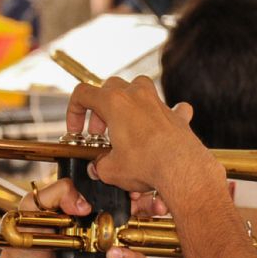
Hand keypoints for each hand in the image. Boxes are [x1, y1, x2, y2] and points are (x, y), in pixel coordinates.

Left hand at [0, 178, 150, 257]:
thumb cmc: (28, 243)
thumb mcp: (33, 207)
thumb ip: (57, 193)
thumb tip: (84, 204)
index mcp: (93, 210)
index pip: (121, 194)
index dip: (135, 191)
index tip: (136, 192)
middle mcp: (106, 231)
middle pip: (142, 218)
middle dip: (153, 212)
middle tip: (154, 211)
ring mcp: (110, 255)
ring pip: (141, 253)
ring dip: (133, 255)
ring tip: (112, 254)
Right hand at [66, 76, 224, 194]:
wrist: (182, 170)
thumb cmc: (146, 165)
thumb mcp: (111, 170)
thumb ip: (100, 166)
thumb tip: (98, 168)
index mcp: (114, 102)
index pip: (83, 93)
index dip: (73, 112)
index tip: (77, 131)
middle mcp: (137, 96)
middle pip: (110, 87)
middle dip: (101, 109)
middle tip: (100, 133)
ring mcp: (159, 104)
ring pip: (140, 87)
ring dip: (129, 101)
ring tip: (126, 124)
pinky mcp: (178, 117)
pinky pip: (173, 107)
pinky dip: (166, 114)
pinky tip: (163, 125)